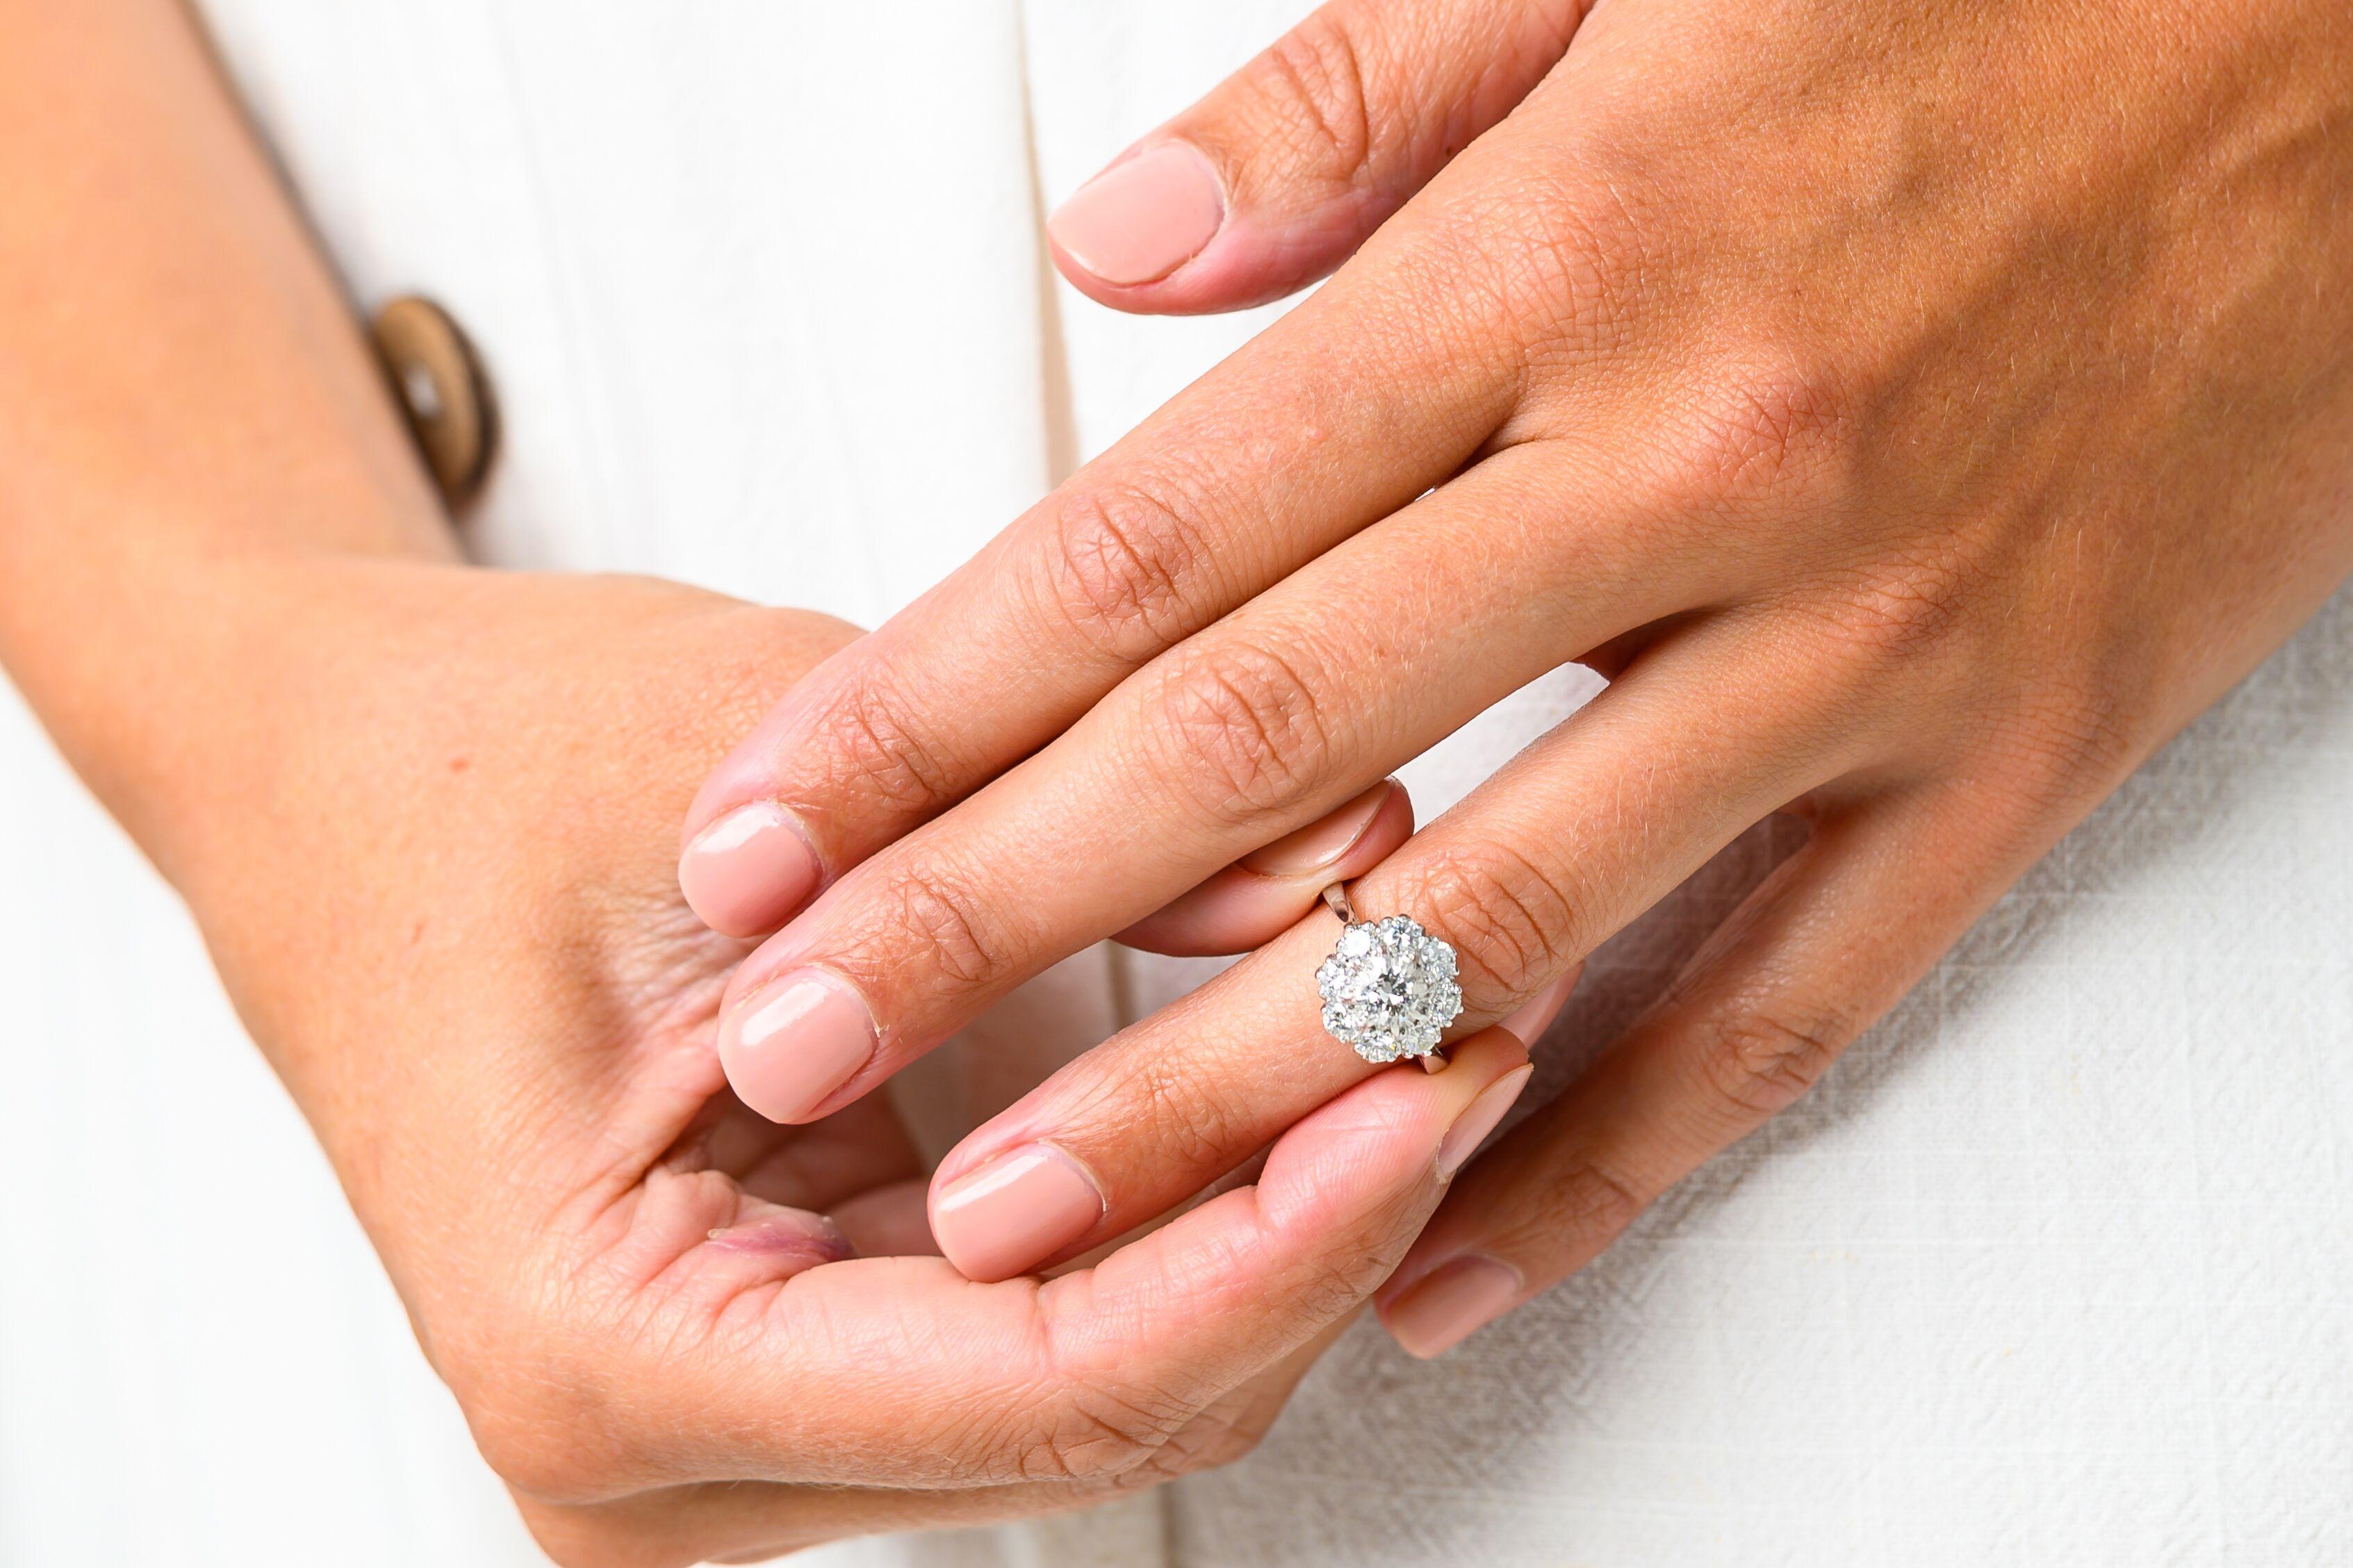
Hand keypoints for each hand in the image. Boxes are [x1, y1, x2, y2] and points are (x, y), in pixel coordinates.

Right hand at [152, 564, 1530, 1563]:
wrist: (332, 777)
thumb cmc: (467, 771)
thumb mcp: (755, 765)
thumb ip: (1049, 837)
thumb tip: (1347, 872)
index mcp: (602, 1359)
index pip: (1044, 1385)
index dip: (1276, 1243)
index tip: (1432, 1088)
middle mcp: (656, 1462)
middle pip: (1099, 1418)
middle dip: (1307, 1231)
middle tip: (1465, 1024)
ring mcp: (730, 1436)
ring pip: (1099, 1397)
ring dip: (1266, 1228)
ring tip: (1410, 1033)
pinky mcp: (795, 1361)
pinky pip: (1049, 1338)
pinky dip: (1182, 1219)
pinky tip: (1289, 1082)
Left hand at [677, 0, 2352, 1355]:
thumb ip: (1342, 111)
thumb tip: (1106, 265)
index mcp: (1558, 266)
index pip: (1155, 539)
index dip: (927, 702)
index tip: (768, 824)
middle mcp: (1688, 470)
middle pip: (1260, 755)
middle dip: (991, 923)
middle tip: (794, 1045)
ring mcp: (1861, 636)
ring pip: (1490, 922)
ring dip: (1228, 1094)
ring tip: (1026, 1213)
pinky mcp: (2012, 751)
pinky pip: (1777, 1007)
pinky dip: (1594, 1158)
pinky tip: (1424, 1261)